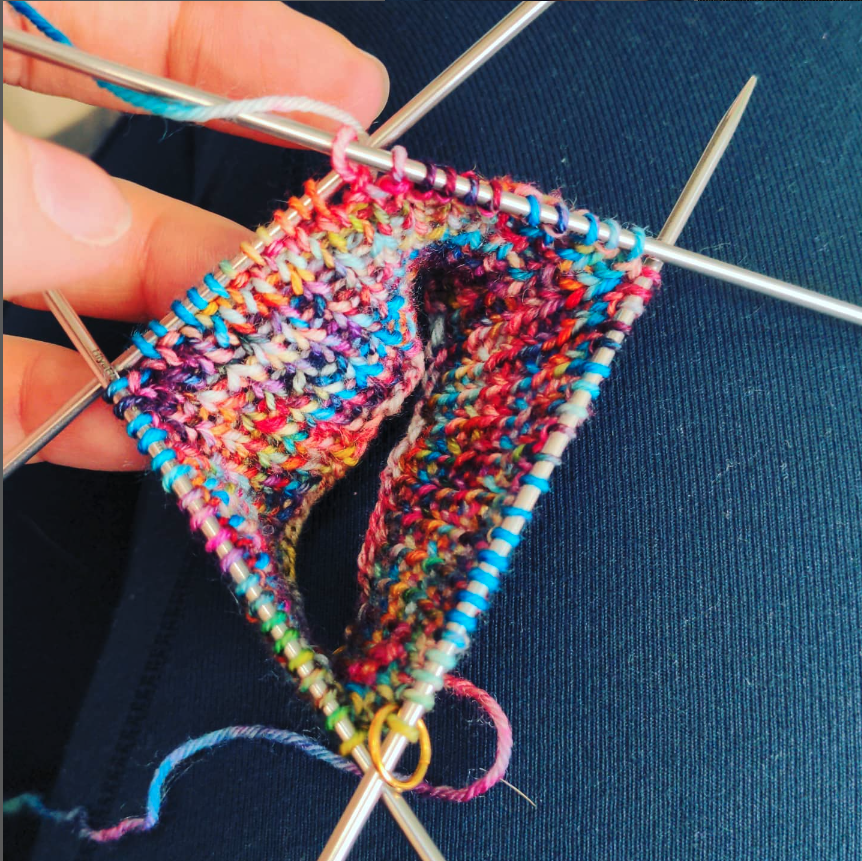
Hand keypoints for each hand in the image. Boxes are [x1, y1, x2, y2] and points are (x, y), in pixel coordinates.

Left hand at [2, 0, 388, 469]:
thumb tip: (91, 222)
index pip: (119, 13)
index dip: (243, 49)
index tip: (351, 96)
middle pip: (110, 175)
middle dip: (217, 231)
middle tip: (315, 278)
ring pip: (70, 288)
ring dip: (167, 337)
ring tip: (254, 373)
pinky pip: (2, 381)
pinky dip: (66, 410)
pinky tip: (133, 434)